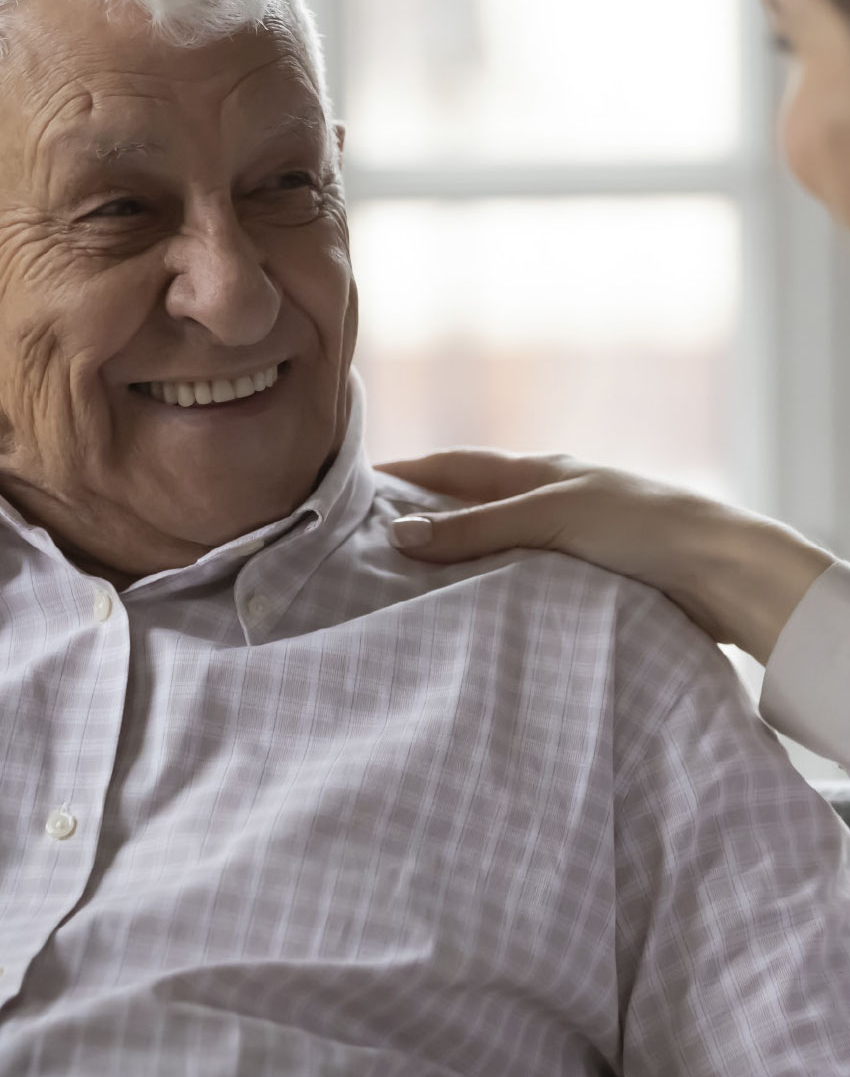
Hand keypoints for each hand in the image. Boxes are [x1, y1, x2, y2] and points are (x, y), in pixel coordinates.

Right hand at [378, 448, 836, 662]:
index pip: (455, 466)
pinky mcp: (585, 579)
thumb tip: (398, 532)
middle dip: (423, 516)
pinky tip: (470, 611)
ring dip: (456, 558)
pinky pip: (521, 579)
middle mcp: (548, 500)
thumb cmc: (640, 525)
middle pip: (471, 504)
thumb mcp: (549, 516)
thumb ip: (476, 527)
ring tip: (405, 584)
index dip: (407, 471)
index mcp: (539, 472)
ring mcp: (567, 539)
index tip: (355, 484)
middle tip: (367, 541)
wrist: (721, 571)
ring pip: (494, 545)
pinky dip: (489, 588)